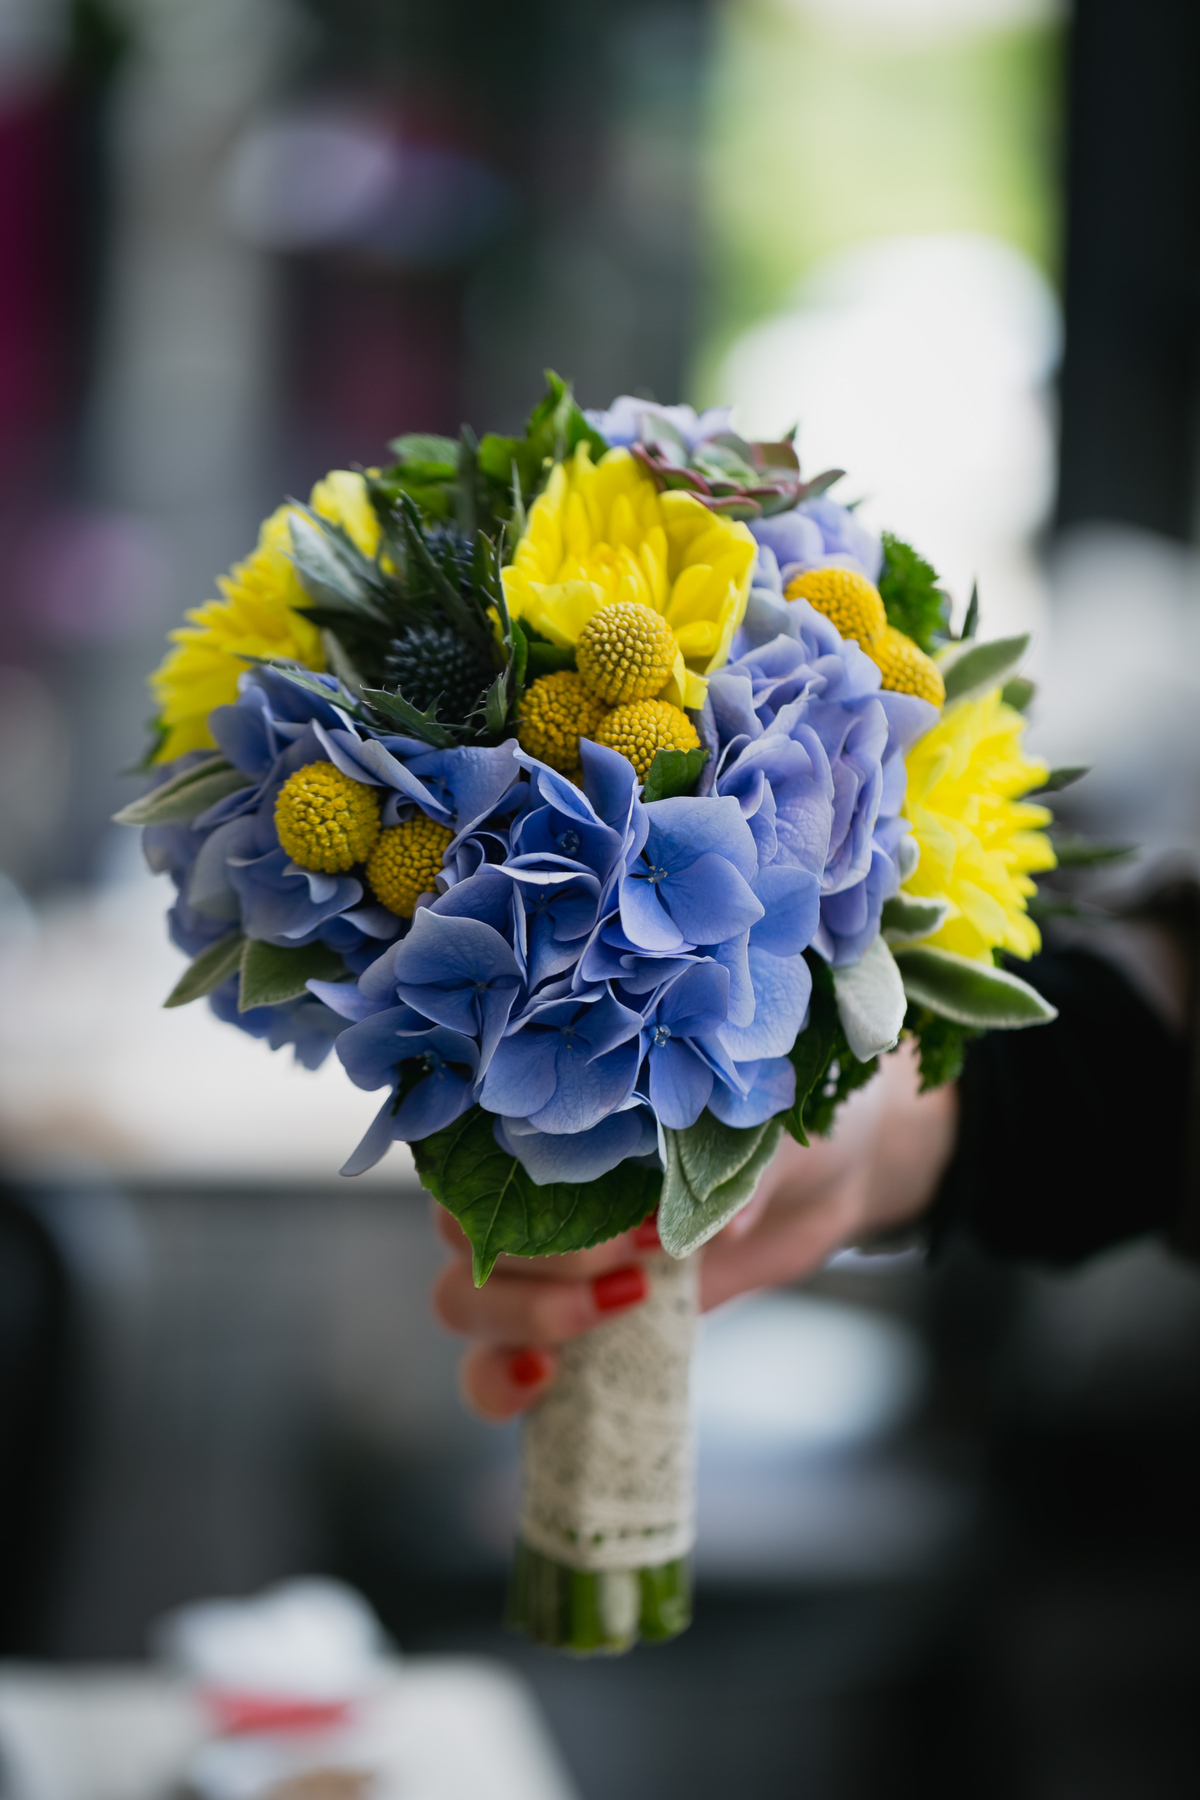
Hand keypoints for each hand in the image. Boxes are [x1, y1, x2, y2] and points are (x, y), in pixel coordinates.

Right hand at [432, 1040, 957, 1420]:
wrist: (816, 1181)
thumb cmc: (779, 1129)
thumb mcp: (774, 1132)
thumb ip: (744, 1166)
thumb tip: (717, 1231)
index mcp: (556, 1115)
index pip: (484, 1140)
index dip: (537, 1177)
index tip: (631, 1202)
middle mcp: (528, 1185)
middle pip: (465, 1226)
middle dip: (544, 1252)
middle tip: (640, 1253)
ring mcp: (537, 1263)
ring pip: (461, 1297)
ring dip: (526, 1314)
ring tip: (623, 1304)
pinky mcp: (561, 1328)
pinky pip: (486, 1369)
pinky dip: (500, 1382)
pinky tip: (548, 1377)